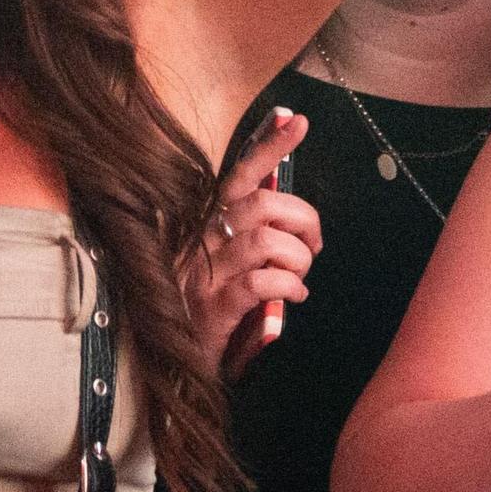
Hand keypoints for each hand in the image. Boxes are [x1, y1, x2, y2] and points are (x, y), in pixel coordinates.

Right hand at [194, 106, 320, 378]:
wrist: (175, 371)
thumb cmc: (210, 315)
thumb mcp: (228, 270)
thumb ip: (253, 243)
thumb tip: (295, 222)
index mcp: (205, 228)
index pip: (238, 176)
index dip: (268, 147)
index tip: (297, 121)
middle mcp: (200, 244)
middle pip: (260, 204)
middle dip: (302, 217)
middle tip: (314, 243)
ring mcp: (204, 276)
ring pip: (263, 239)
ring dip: (297, 255)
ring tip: (302, 274)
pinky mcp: (213, 309)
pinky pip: (259, 282)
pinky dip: (288, 284)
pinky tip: (294, 295)